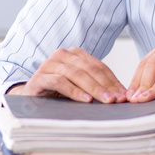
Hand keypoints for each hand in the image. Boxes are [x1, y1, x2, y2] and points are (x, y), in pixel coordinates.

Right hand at [7, 47, 126, 102]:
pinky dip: (74, 91)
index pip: (99, 66)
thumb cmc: (58, 93)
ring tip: (106, 100)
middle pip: (89, 69)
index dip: (113, 80)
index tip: (124, 94)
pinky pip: (60, 82)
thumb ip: (96, 86)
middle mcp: (62, 55)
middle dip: (106, 85)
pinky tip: (86, 100)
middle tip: (118, 99)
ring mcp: (49, 64)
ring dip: (93, 88)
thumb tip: (122, 95)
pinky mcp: (39, 77)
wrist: (30, 98)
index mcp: (74, 54)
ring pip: (77, 74)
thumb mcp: (79, 87)